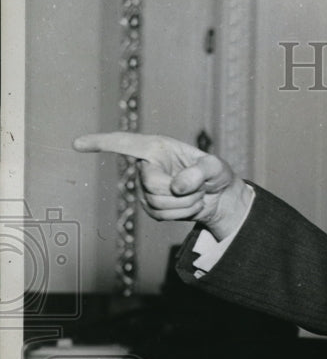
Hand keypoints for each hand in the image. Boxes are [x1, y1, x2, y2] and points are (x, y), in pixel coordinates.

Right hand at [73, 132, 251, 239]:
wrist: (218, 197)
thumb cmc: (215, 175)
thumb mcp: (216, 167)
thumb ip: (200, 172)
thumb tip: (176, 186)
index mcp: (157, 147)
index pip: (124, 143)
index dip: (100, 142)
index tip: (77, 144)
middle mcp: (146, 166)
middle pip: (152, 184)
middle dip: (180, 190)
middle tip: (197, 186)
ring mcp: (145, 188)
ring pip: (158, 203)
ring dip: (184, 203)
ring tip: (195, 194)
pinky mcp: (150, 207)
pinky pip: (161, 215)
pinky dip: (182, 213)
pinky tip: (188, 204)